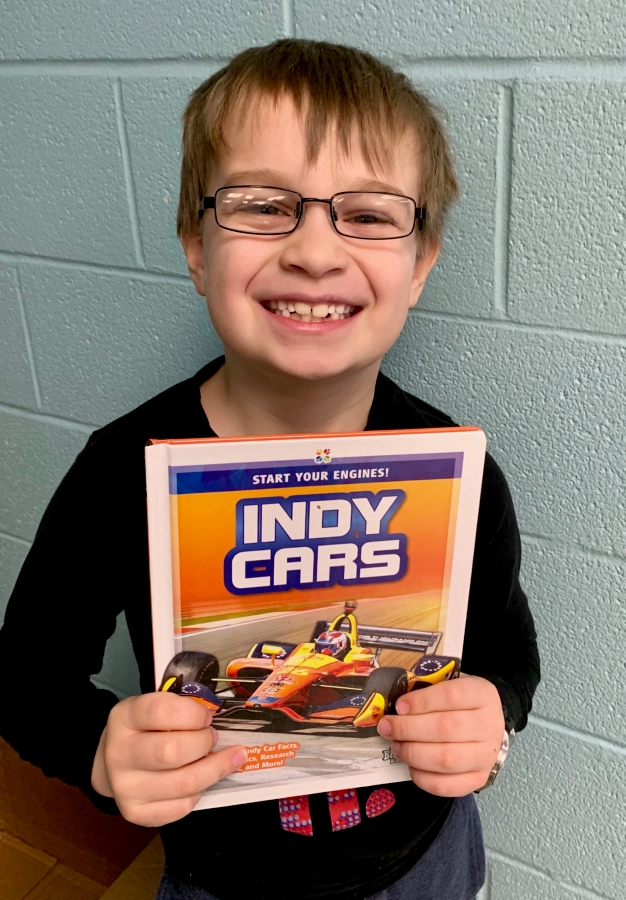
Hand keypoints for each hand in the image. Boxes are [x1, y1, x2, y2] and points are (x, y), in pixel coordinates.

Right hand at [91, 692, 246, 826]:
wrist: (112, 762)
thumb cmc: (144, 729)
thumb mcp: (153, 707)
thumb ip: (180, 708)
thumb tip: (217, 719)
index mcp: (123, 718)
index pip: (159, 712)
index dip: (192, 714)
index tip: (207, 717)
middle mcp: (119, 754)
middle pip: (171, 752)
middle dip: (204, 743)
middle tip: (213, 737)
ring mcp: (125, 788)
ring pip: (183, 783)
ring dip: (215, 769)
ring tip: (230, 758)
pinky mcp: (136, 813)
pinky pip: (181, 807)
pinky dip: (200, 792)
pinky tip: (203, 780)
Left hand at [377, 675, 504, 795]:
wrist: (485, 725)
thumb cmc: (459, 702)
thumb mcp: (448, 683)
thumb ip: (425, 688)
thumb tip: (397, 704)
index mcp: (483, 694)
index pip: (452, 696)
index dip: (422, 701)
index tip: (399, 706)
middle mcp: (490, 725)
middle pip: (446, 728)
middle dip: (409, 729)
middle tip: (387, 727)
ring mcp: (486, 756)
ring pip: (447, 759)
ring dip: (413, 753)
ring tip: (396, 746)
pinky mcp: (478, 779)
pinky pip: (447, 785)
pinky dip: (422, 777)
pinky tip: (410, 765)